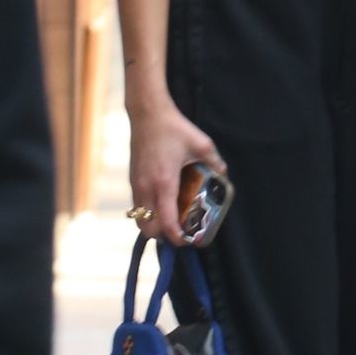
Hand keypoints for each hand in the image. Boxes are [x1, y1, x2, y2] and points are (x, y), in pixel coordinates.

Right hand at [129, 98, 225, 242]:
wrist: (147, 114)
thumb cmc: (173, 128)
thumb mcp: (201, 144)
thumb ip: (215, 162)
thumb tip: (224, 175)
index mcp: (164, 183)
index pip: (166, 223)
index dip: (177, 238)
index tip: (189, 240)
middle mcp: (146, 188)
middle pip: (149, 229)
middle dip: (165, 237)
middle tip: (182, 233)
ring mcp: (136, 185)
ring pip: (140, 220)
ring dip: (155, 227)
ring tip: (172, 222)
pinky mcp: (132, 181)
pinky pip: (138, 207)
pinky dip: (148, 214)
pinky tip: (163, 206)